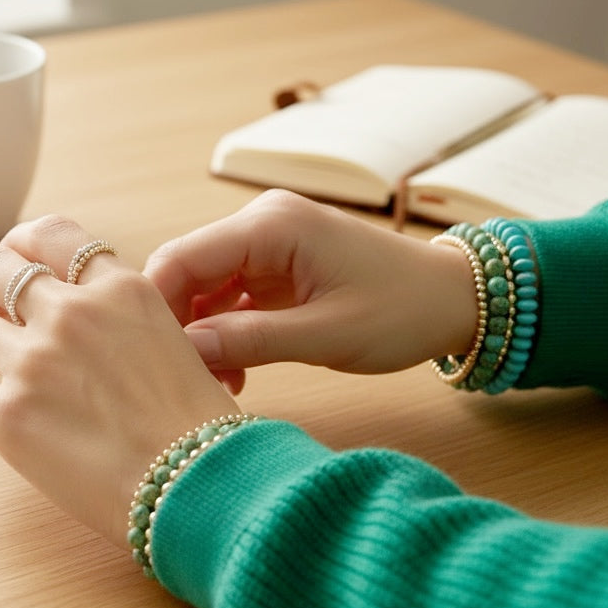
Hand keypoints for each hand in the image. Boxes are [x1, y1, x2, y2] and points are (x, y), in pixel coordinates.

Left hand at [0, 216, 237, 546]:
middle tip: (0, 319)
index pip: (51, 234)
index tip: (20, 265)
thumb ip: (126, 321)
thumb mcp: (176, 343)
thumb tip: (94, 326)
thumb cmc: (200, 429)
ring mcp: (34, 362)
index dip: (24, 246)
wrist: (196, 486)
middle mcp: (72, 313)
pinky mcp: (6, 416)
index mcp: (121, 290)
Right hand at [144, 190, 476, 391]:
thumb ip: (250, 341)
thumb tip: (184, 354)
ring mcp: (267, 243)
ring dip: (201, 335)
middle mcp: (261, 222)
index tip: (152, 359)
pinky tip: (234, 372)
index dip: (158, 307)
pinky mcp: (276, 265)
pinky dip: (224, 332)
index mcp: (271, 224)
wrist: (455, 300)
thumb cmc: (403, 310)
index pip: (182, 257)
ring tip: (218, 384)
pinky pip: (229, 295)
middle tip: (184, 380)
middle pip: (186, 270)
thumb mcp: (326, 335)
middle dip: (178, 326)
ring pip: (204, 287)